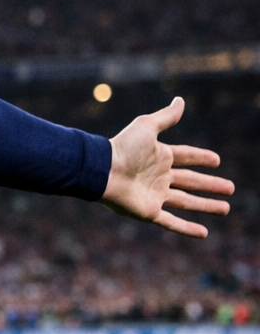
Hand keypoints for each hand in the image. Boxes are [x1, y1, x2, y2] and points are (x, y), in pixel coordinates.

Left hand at [100, 97, 232, 237]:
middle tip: (230, 188)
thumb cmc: (123, 148)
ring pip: (186, 202)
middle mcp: (159, 177)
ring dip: (206, 206)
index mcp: (159, 156)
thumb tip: (180, 100)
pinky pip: (172, 222)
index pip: (186, 157)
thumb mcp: (147, 126)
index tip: (217, 160)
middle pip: (191, 181)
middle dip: (210, 185)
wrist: (102, 170)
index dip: (201, 158)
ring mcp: (155, 195)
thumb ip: (166, 117)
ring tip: (225, 208)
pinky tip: (204, 233)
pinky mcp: (149, 212)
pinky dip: (187, 228)